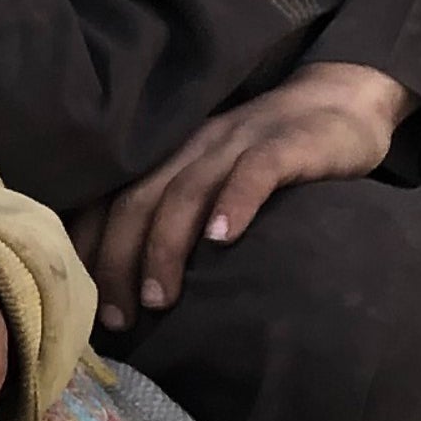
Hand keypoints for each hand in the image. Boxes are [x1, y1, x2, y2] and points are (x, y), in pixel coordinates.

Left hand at [78, 62, 411, 332]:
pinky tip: (223, 239)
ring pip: (187, 191)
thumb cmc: (272, 155)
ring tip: (159, 298)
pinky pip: (255, 172)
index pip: (113, 197)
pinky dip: (235, 203)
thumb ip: (182, 212)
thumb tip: (142, 283)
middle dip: (120, 260)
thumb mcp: (216, 177)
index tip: (80, 297)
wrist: (340, 103)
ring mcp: (238, 142)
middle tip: (119, 318)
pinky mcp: (286, 145)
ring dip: (166, 246)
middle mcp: (194, 146)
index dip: (91, 245)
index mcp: (171, 155)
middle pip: (139, 200)